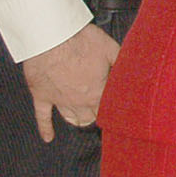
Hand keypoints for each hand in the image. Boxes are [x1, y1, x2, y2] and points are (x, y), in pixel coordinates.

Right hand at [19, 22, 119, 140]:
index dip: (115, 109)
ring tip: (85, 119)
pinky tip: (48, 138)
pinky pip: (42, 117)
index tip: (120, 111)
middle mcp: (80, 101)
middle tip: (103, 113)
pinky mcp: (41, 96)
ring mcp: (59, 101)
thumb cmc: (81, 41)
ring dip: (80, 120)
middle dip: (99, 115)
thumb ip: (122, 61)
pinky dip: (45, 129)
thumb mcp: (110, 48)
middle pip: (92, 117)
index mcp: (98, 92)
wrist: (50, 38)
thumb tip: (134, 69)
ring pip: (72, 118)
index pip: (110, 109)